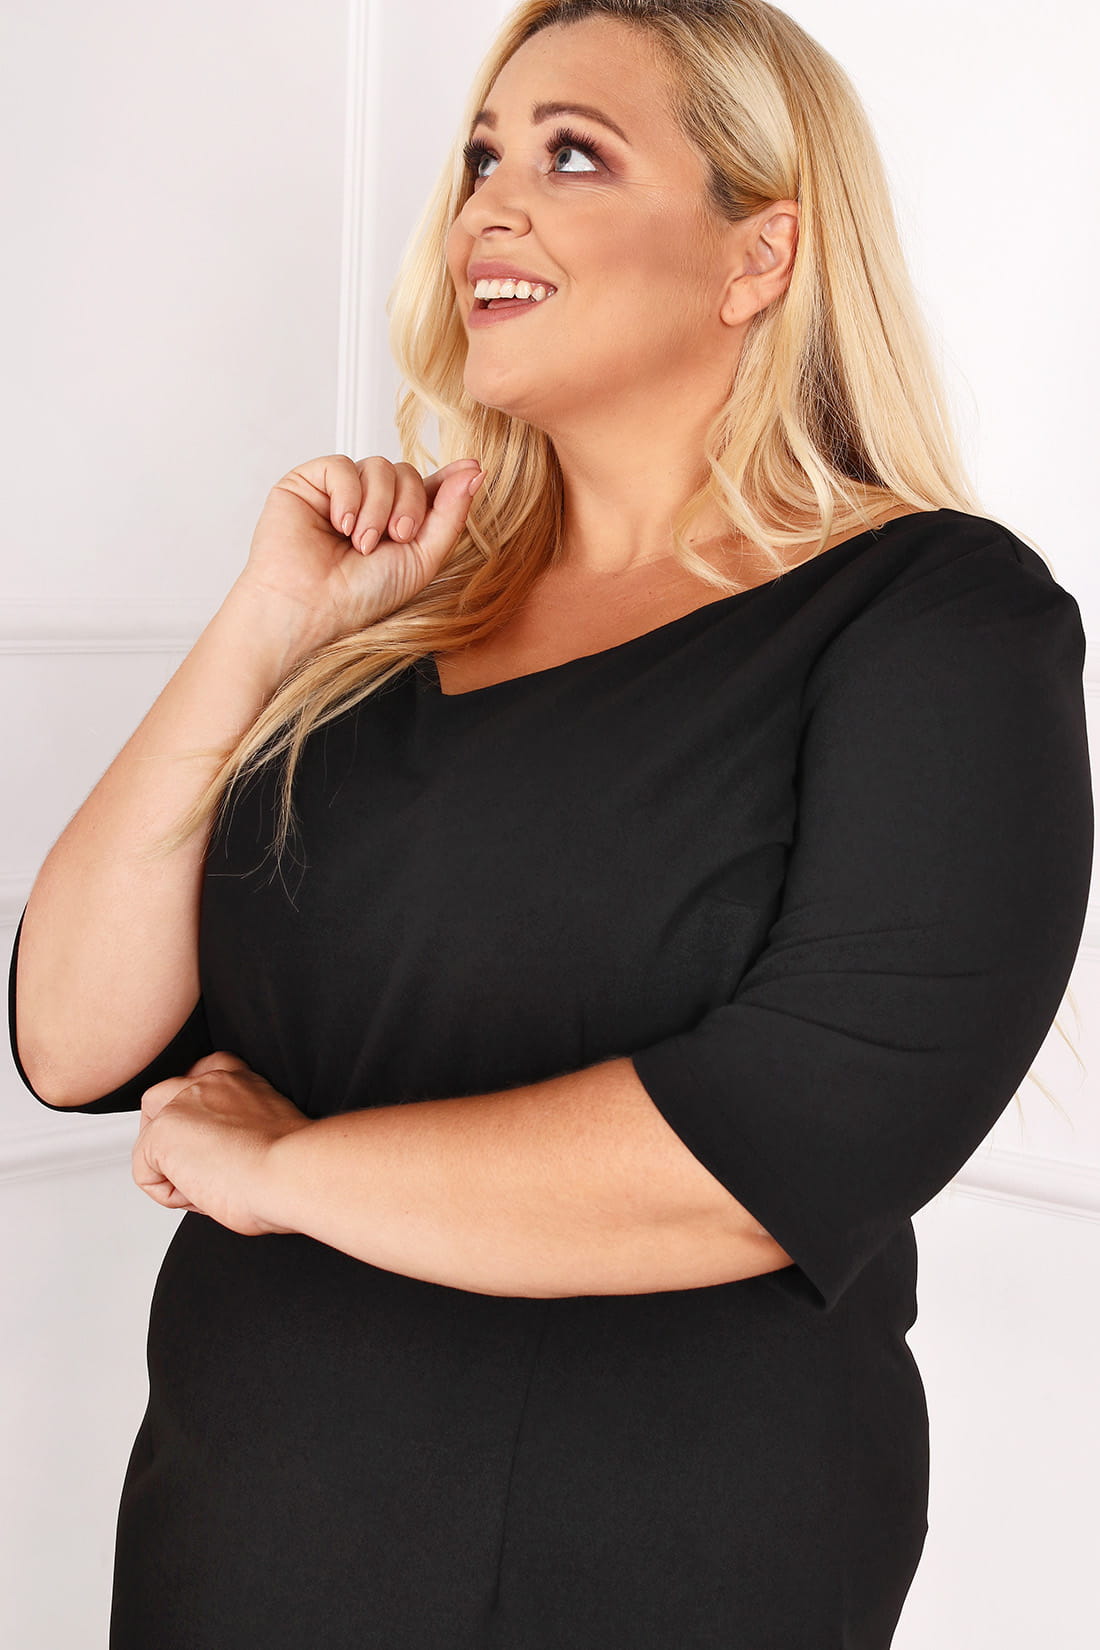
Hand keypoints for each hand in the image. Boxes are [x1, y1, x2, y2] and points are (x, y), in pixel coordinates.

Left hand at [133, 1051, 312, 1235]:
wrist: (291, 1172)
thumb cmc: (293, 1167)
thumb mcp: (272, 1136)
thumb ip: (243, 1132)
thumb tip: (227, 1159)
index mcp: (240, 1080)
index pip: (202, 1074)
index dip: (196, 1111)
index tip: (219, 1144)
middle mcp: (210, 1083)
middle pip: (161, 1099)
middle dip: (170, 1137)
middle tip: (204, 1169)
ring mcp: (182, 1104)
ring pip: (149, 1138)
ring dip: (169, 1167)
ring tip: (207, 1185)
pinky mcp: (161, 1133)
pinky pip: (145, 1174)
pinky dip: (169, 1195)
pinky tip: (202, 1194)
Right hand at [229, 453, 486, 651]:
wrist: (310, 607)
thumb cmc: (361, 595)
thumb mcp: (421, 559)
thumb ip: (449, 515)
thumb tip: (475, 470)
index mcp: (395, 523)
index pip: (426, 488)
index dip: (449, 478)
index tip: (472, 468)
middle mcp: (368, 504)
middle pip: (407, 472)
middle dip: (408, 505)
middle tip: (396, 538)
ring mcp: (338, 492)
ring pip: (378, 466)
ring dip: (377, 507)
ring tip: (360, 543)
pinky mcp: (308, 482)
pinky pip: (342, 465)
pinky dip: (348, 495)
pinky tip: (338, 525)